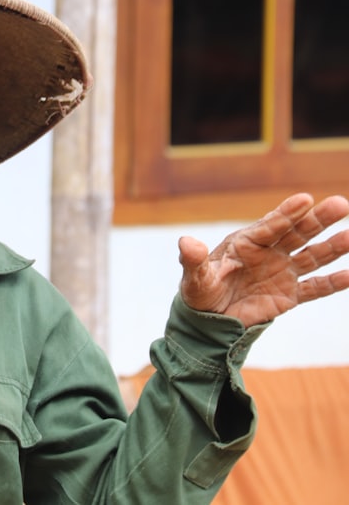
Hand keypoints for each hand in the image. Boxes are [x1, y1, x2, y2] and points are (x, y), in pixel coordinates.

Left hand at [179, 193, 348, 326]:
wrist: (208, 319)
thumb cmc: (200, 292)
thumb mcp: (194, 277)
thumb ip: (193, 260)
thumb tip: (185, 242)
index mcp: (245, 243)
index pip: (269, 225)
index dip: (287, 213)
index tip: (305, 199)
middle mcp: (268, 253)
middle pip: (297, 233)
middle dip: (317, 219)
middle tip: (341, 204)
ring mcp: (281, 272)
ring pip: (311, 256)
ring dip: (331, 247)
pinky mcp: (289, 295)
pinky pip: (314, 288)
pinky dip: (333, 283)